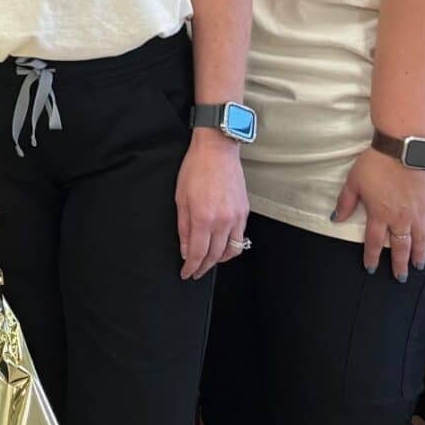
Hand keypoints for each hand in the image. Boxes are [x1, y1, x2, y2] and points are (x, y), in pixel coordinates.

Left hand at [177, 130, 248, 278]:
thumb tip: (184, 249)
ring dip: (219, 261)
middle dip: (203, 267)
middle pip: (214, 256)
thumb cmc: (195, 169)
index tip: (186, 273)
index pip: (197, 252)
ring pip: (230, 251)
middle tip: (195, 272)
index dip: (191, 267)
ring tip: (208, 262)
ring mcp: (237, 218)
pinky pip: (240, 238)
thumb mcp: (180, 198)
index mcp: (203, 217)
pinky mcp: (245, 212)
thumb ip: (183, 227)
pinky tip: (222, 247)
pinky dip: (231, 247)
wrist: (217, 151)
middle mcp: (222, 221)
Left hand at [334, 147, 424, 278]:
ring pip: (420, 239)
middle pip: (400, 247)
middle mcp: (400, 218)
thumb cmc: (375, 164)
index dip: (371, 257)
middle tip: (401, 277)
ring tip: (419, 266)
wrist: (401, 149)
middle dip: (399, 264)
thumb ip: (346, 202)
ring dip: (419, 254)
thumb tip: (336, 219)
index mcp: (379, 215)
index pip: (373, 242)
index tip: (371, 268)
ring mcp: (419, 212)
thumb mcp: (353, 182)